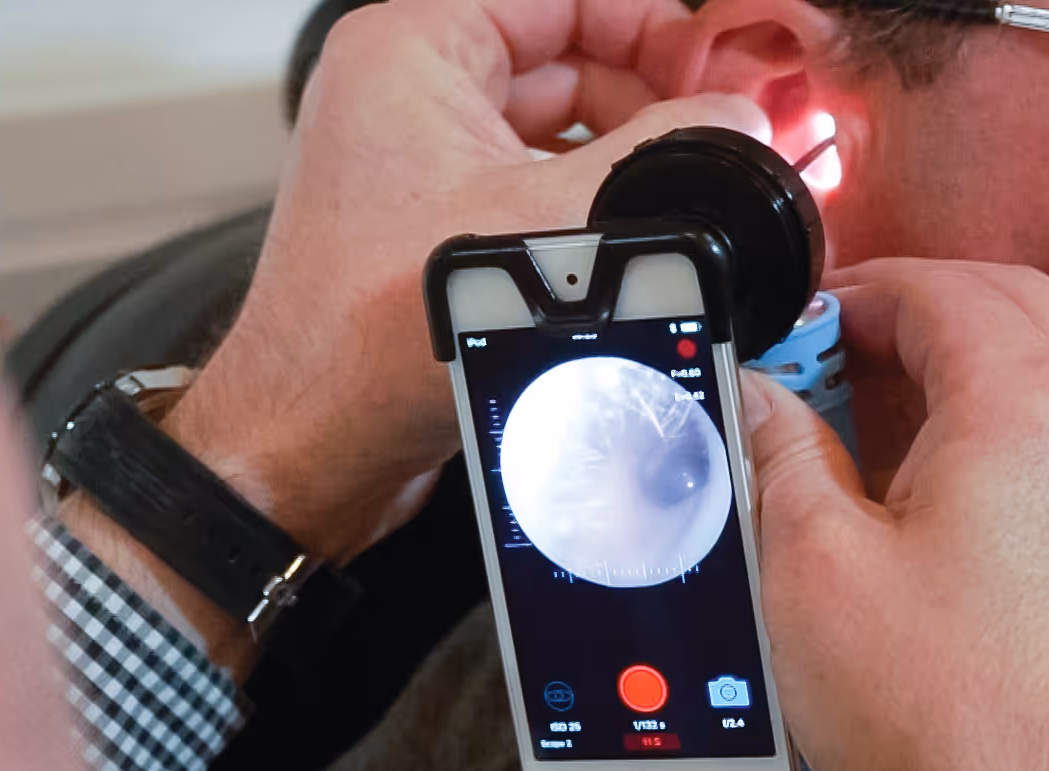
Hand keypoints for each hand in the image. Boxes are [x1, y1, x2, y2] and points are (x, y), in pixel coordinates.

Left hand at [67, 0, 768, 670]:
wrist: (310, 449)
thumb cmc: (369, 341)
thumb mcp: (548, 228)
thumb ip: (658, 160)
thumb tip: (737, 123)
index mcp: (413, 51)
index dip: (655, 23)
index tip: (719, 69)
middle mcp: (407, 93)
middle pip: (568, 54)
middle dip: (651, 95)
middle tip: (722, 138)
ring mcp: (421, 162)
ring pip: (559, 126)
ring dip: (626, 157)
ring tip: (691, 195)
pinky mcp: (437, 229)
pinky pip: (535, 187)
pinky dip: (590, 204)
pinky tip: (641, 242)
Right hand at [742, 259, 1048, 770]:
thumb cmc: (964, 729)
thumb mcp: (813, 580)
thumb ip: (779, 459)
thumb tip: (762, 401)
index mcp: (1032, 402)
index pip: (939, 287)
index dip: (854, 293)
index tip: (799, 329)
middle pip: (1015, 305)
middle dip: (917, 315)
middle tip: (832, 366)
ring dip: (974, 372)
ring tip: (884, 439)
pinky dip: (1025, 433)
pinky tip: (958, 508)